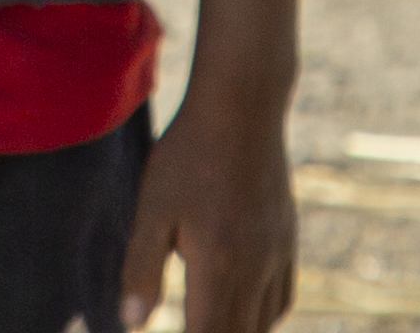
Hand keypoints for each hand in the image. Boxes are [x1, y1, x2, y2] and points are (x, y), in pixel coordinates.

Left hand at [122, 0, 301, 332]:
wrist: (242, 108)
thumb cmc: (187, 155)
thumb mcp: (153, 208)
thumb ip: (142, 269)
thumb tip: (131, 323)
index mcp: (218, 266)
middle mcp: (255, 269)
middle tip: (189, 327)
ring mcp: (277, 254)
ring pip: (265, 322)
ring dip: (239, 332)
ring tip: (210, 324)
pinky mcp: (287, 238)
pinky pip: (283, 297)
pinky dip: (263, 316)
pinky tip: (243, 310)